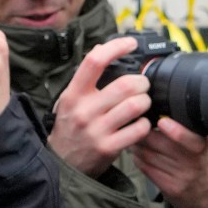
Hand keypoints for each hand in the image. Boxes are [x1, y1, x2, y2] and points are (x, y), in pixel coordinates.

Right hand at [50, 36, 152, 177]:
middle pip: (124, 84)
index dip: (116, 47)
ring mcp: (97, 130)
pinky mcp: (109, 148)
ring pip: (135, 105)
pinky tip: (140, 123)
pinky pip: (138, 129)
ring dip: (146, 101)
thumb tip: (101, 48)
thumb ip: (85, 78)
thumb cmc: (69, 128)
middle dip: (142, 82)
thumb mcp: (69, 100)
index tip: (130, 43)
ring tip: (143, 102)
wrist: (61, 164)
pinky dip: (145, 124)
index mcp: (73, 94)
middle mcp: (84, 110)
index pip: (94, 61)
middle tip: (143, 85)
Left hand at [133, 117, 207, 207]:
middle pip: (160, 145)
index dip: (177, 131)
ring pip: (148, 155)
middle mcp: (194, 163)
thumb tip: (157, 108)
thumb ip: (185, 126)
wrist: (203, 189)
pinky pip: (145, 168)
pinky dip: (137, 157)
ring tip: (135, 137)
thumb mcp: (200, 139)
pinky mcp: (169, 187)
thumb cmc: (197, 156)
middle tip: (136, 123)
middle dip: (143, 132)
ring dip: (137, 144)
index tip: (163, 122)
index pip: (191, 140)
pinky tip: (139, 152)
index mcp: (202, 146)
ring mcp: (181, 177)